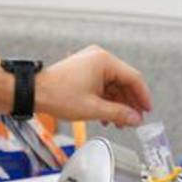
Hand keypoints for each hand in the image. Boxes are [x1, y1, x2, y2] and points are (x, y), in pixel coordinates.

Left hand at [35, 45, 151, 127]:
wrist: (34, 93)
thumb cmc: (58, 95)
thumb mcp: (93, 108)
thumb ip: (119, 113)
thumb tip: (135, 119)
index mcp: (104, 61)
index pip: (133, 78)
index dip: (143, 97)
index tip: (147, 110)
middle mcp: (99, 58)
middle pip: (124, 82)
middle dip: (129, 103)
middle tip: (134, 120)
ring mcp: (91, 64)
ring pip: (113, 85)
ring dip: (118, 104)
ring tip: (120, 123)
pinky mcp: (84, 71)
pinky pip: (102, 85)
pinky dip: (107, 100)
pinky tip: (107, 116)